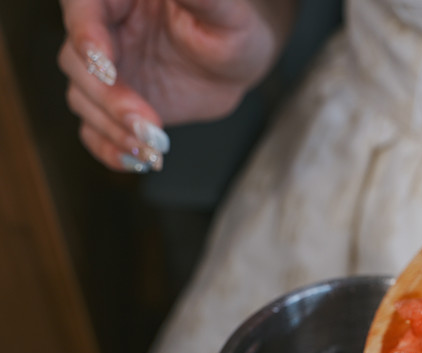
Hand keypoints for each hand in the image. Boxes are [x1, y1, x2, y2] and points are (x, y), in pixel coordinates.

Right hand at [57, 0, 295, 171]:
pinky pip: (94, 129)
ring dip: (112, 127)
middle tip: (147, 122)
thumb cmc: (232, 27)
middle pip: (77, 61)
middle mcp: (102, 30)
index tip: (107, 65)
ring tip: (152, 148)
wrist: (237, 62)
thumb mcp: (224, 11)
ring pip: (83, 97)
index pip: (82, 8)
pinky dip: (108, 149)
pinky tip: (135, 161)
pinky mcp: (114, 104)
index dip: (86, 35)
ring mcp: (106, 70)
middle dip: (109, 97)